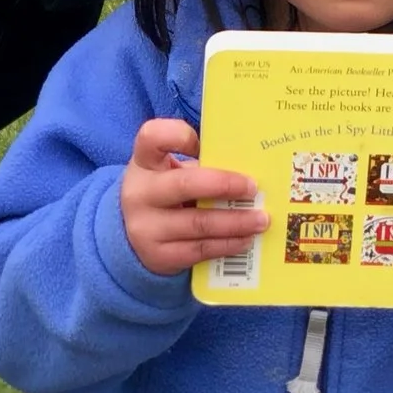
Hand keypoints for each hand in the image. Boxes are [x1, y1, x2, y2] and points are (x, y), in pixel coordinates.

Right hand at [119, 119, 267, 276]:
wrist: (132, 235)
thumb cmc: (166, 192)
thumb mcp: (170, 170)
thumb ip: (200, 165)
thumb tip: (248, 170)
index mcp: (144, 161)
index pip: (153, 137)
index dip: (178, 136)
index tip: (202, 142)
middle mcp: (139, 193)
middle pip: (184, 184)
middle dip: (224, 185)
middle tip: (253, 187)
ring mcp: (145, 228)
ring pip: (199, 223)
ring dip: (235, 222)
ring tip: (260, 219)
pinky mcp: (158, 256)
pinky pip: (199, 250)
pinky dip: (227, 244)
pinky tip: (246, 239)